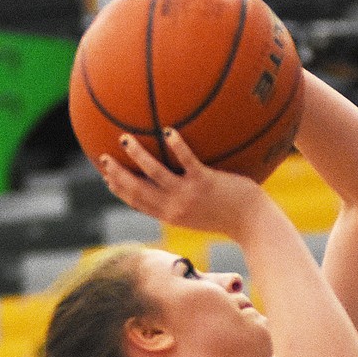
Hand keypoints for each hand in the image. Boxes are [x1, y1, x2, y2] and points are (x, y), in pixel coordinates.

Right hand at [98, 130, 266, 241]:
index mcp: (172, 215)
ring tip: (124, 139)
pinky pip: (188, 161)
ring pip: (156, 174)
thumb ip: (187, 201)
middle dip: (118, 175)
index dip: (120, 190)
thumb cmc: (232, 216)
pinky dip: (177, 146)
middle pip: (138, 190)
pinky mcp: (206, 183)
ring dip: (137, 156)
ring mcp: (189, 195)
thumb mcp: (202, 212)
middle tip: (103, 158)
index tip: (106, 177)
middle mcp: (176, 208)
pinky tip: (169, 131)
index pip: (138, 203)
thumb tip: (180, 183)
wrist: (254, 225)